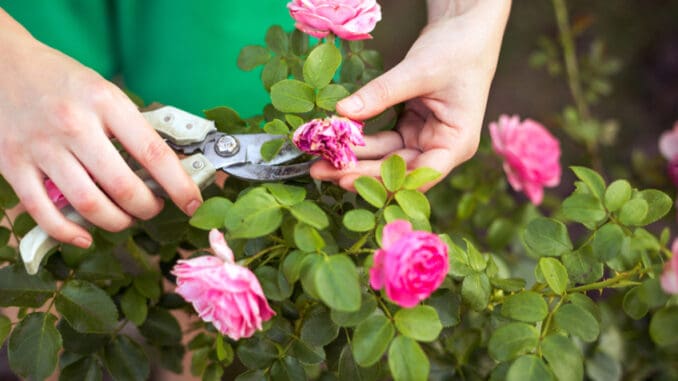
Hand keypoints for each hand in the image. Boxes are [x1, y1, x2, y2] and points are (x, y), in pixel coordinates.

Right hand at [0, 9, 201, 247]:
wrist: (3, 64)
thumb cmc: (63, 81)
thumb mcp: (105, 91)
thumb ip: (131, 127)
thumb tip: (169, 167)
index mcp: (105, 103)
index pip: (153, 153)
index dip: (178, 185)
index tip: (192, 203)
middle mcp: (74, 125)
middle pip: (123, 187)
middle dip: (147, 208)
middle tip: (154, 208)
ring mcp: (41, 147)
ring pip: (89, 205)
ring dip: (117, 222)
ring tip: (126, 218)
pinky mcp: (13, 164)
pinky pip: (43, 212)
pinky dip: (69, 233)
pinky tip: (85, 236)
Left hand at [311, 0, 510, 190]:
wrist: (464, 28)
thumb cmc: (456, 49)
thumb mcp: (418, 71)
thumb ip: (381, 93)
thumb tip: (343, 111)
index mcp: (456, 143)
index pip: (419, 174)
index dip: (382, 180)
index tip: (346, 179)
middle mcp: (441, 148)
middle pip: (397, 169)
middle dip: (359, 171)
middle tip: (320, 171)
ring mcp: (425, 139)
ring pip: (386, 157)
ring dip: (355, 158)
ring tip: (319, 161)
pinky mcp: (411, 127)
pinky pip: (382, 141)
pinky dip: (360, 141)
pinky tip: (335, 142)